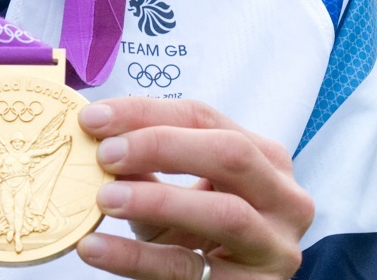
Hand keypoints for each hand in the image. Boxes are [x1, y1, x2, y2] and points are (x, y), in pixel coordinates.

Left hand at [76, 98, 313, 279]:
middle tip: (105, 154)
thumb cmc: (201, 235)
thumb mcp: (179, 192)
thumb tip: (97, 136)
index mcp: (264, 157)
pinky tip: (96, 248)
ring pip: (225, 214)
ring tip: (103, 198)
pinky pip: (189, 270)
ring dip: (157, 200)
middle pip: (228, 152)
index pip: (203, 116)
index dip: (145, 112)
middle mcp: (283, 197)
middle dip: (161, 146)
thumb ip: (148, 165)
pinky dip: (136, 258)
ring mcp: (275, 248)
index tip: (93, 118)